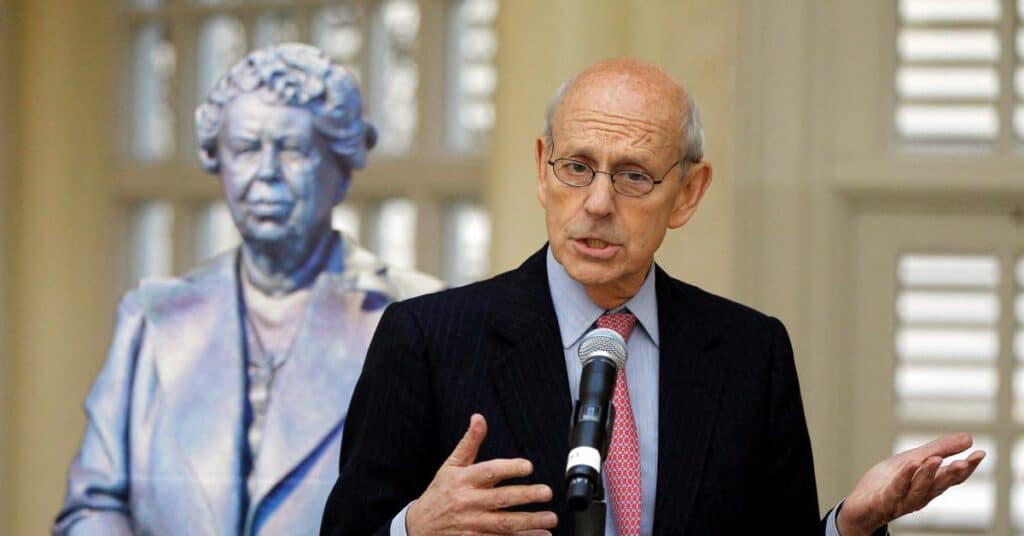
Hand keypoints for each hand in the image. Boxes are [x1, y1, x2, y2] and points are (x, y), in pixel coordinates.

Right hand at [406, 413, 558, 535]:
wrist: (419, 526)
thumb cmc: (440, 492)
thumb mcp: (451, 465)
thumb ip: (469, 443)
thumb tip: (479, 418)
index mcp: (463, 480)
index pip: (488, 471)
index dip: (509, 468)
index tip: (528, 466)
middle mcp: (468, 502)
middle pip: (500, 499)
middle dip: (526, 496)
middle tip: (547, 492)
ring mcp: (471, 524)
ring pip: (504, 524)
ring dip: (530, 522)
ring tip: (550, 518)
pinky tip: (540, 535)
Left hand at [837, 432, 985, 535]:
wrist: (861, 504)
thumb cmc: (889, 482)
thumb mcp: (914, 460)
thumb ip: (939, 450)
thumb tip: (969, 438)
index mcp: (929, 486)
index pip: (952, 478)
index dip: (967, 467)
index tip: (980, 454)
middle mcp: (920, 496)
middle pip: (939, 485)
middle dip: (952, 474)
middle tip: (964, 461)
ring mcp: (902, 501)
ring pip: (918, 489)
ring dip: (928, 475)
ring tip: (936, 459)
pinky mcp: (883, 502)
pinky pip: (895, 490)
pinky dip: (903, 478)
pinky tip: (909, 465)